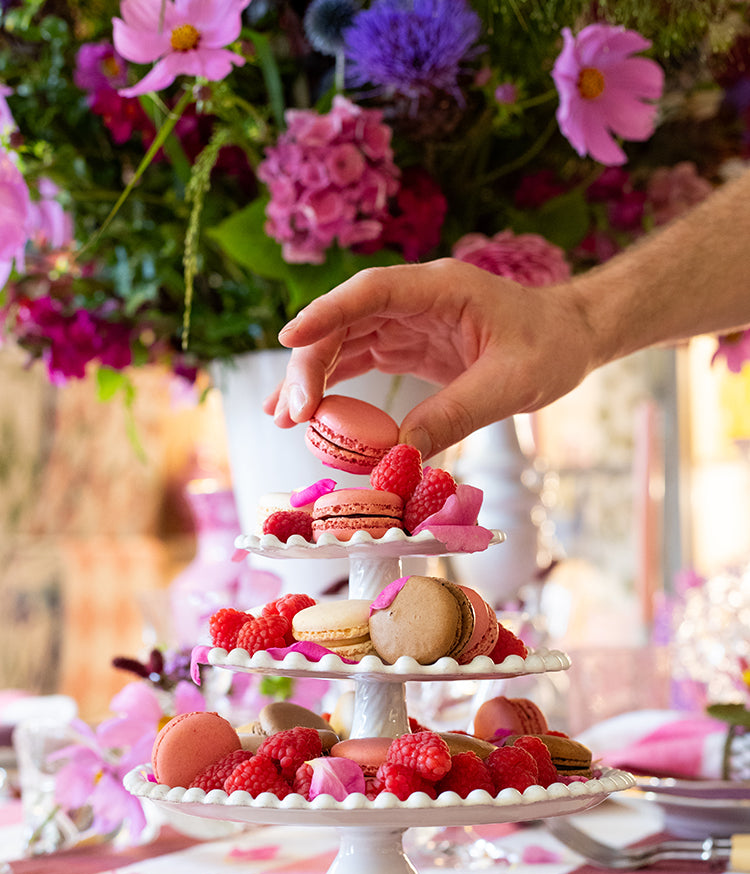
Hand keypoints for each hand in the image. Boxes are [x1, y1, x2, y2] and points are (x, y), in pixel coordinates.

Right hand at [266, 259, 592, 456]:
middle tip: (292, 415)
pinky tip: (307, 411)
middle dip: (311, 363)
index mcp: (442, 288)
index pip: (372, 292)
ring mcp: (407, 320)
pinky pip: (360, 359)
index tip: (288, 339)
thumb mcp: (509, 386)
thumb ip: (455, 415)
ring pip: (344, 340)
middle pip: (346, 320)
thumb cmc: (550, 348)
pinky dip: (333, 385)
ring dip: (312, 377)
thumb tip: (399, 455)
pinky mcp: (407, 344)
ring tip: (282, 418)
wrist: (570, 337)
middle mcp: (415, 298)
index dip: (327, 314)